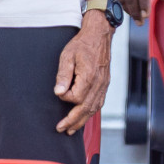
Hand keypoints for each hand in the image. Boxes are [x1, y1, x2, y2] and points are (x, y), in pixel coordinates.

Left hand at [55, 14, 112, 133]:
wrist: (99, 34)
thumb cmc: (82, 44)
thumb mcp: (67, 56)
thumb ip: (63, 75)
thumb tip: (59, 93)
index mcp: (89, 77)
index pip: (76, 98)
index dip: (66, 97)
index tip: (60, 91)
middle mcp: (99, 83)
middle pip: (86, 108)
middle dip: (73, 121)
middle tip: (61, 129)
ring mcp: (104, 84)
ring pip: (94, 108)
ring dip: (82, 120)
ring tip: (72, 129)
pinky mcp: (105, 83)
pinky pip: (99, 102)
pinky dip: (91, 112)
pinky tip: (85, 116)